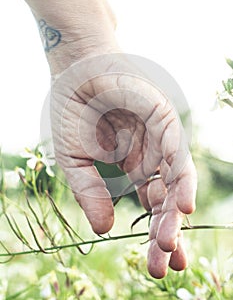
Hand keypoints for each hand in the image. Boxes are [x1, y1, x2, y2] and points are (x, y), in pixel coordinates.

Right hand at [50, 53, 196, 277]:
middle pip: (166, 199)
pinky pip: (176, 150)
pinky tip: (183, 205)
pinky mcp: (162, 117)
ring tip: (170, 246)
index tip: (154, 263)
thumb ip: (90, 193)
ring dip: (175, 212)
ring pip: (176, 181)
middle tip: (166, 265)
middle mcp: (152, 154)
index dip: (153, 232)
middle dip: (167, 231)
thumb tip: (104, 231)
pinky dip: (182, 177)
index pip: (150, 204)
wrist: (75, 71)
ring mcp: (159, 137)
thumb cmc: (73, 112)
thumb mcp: (75, 161)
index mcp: (133, 165)